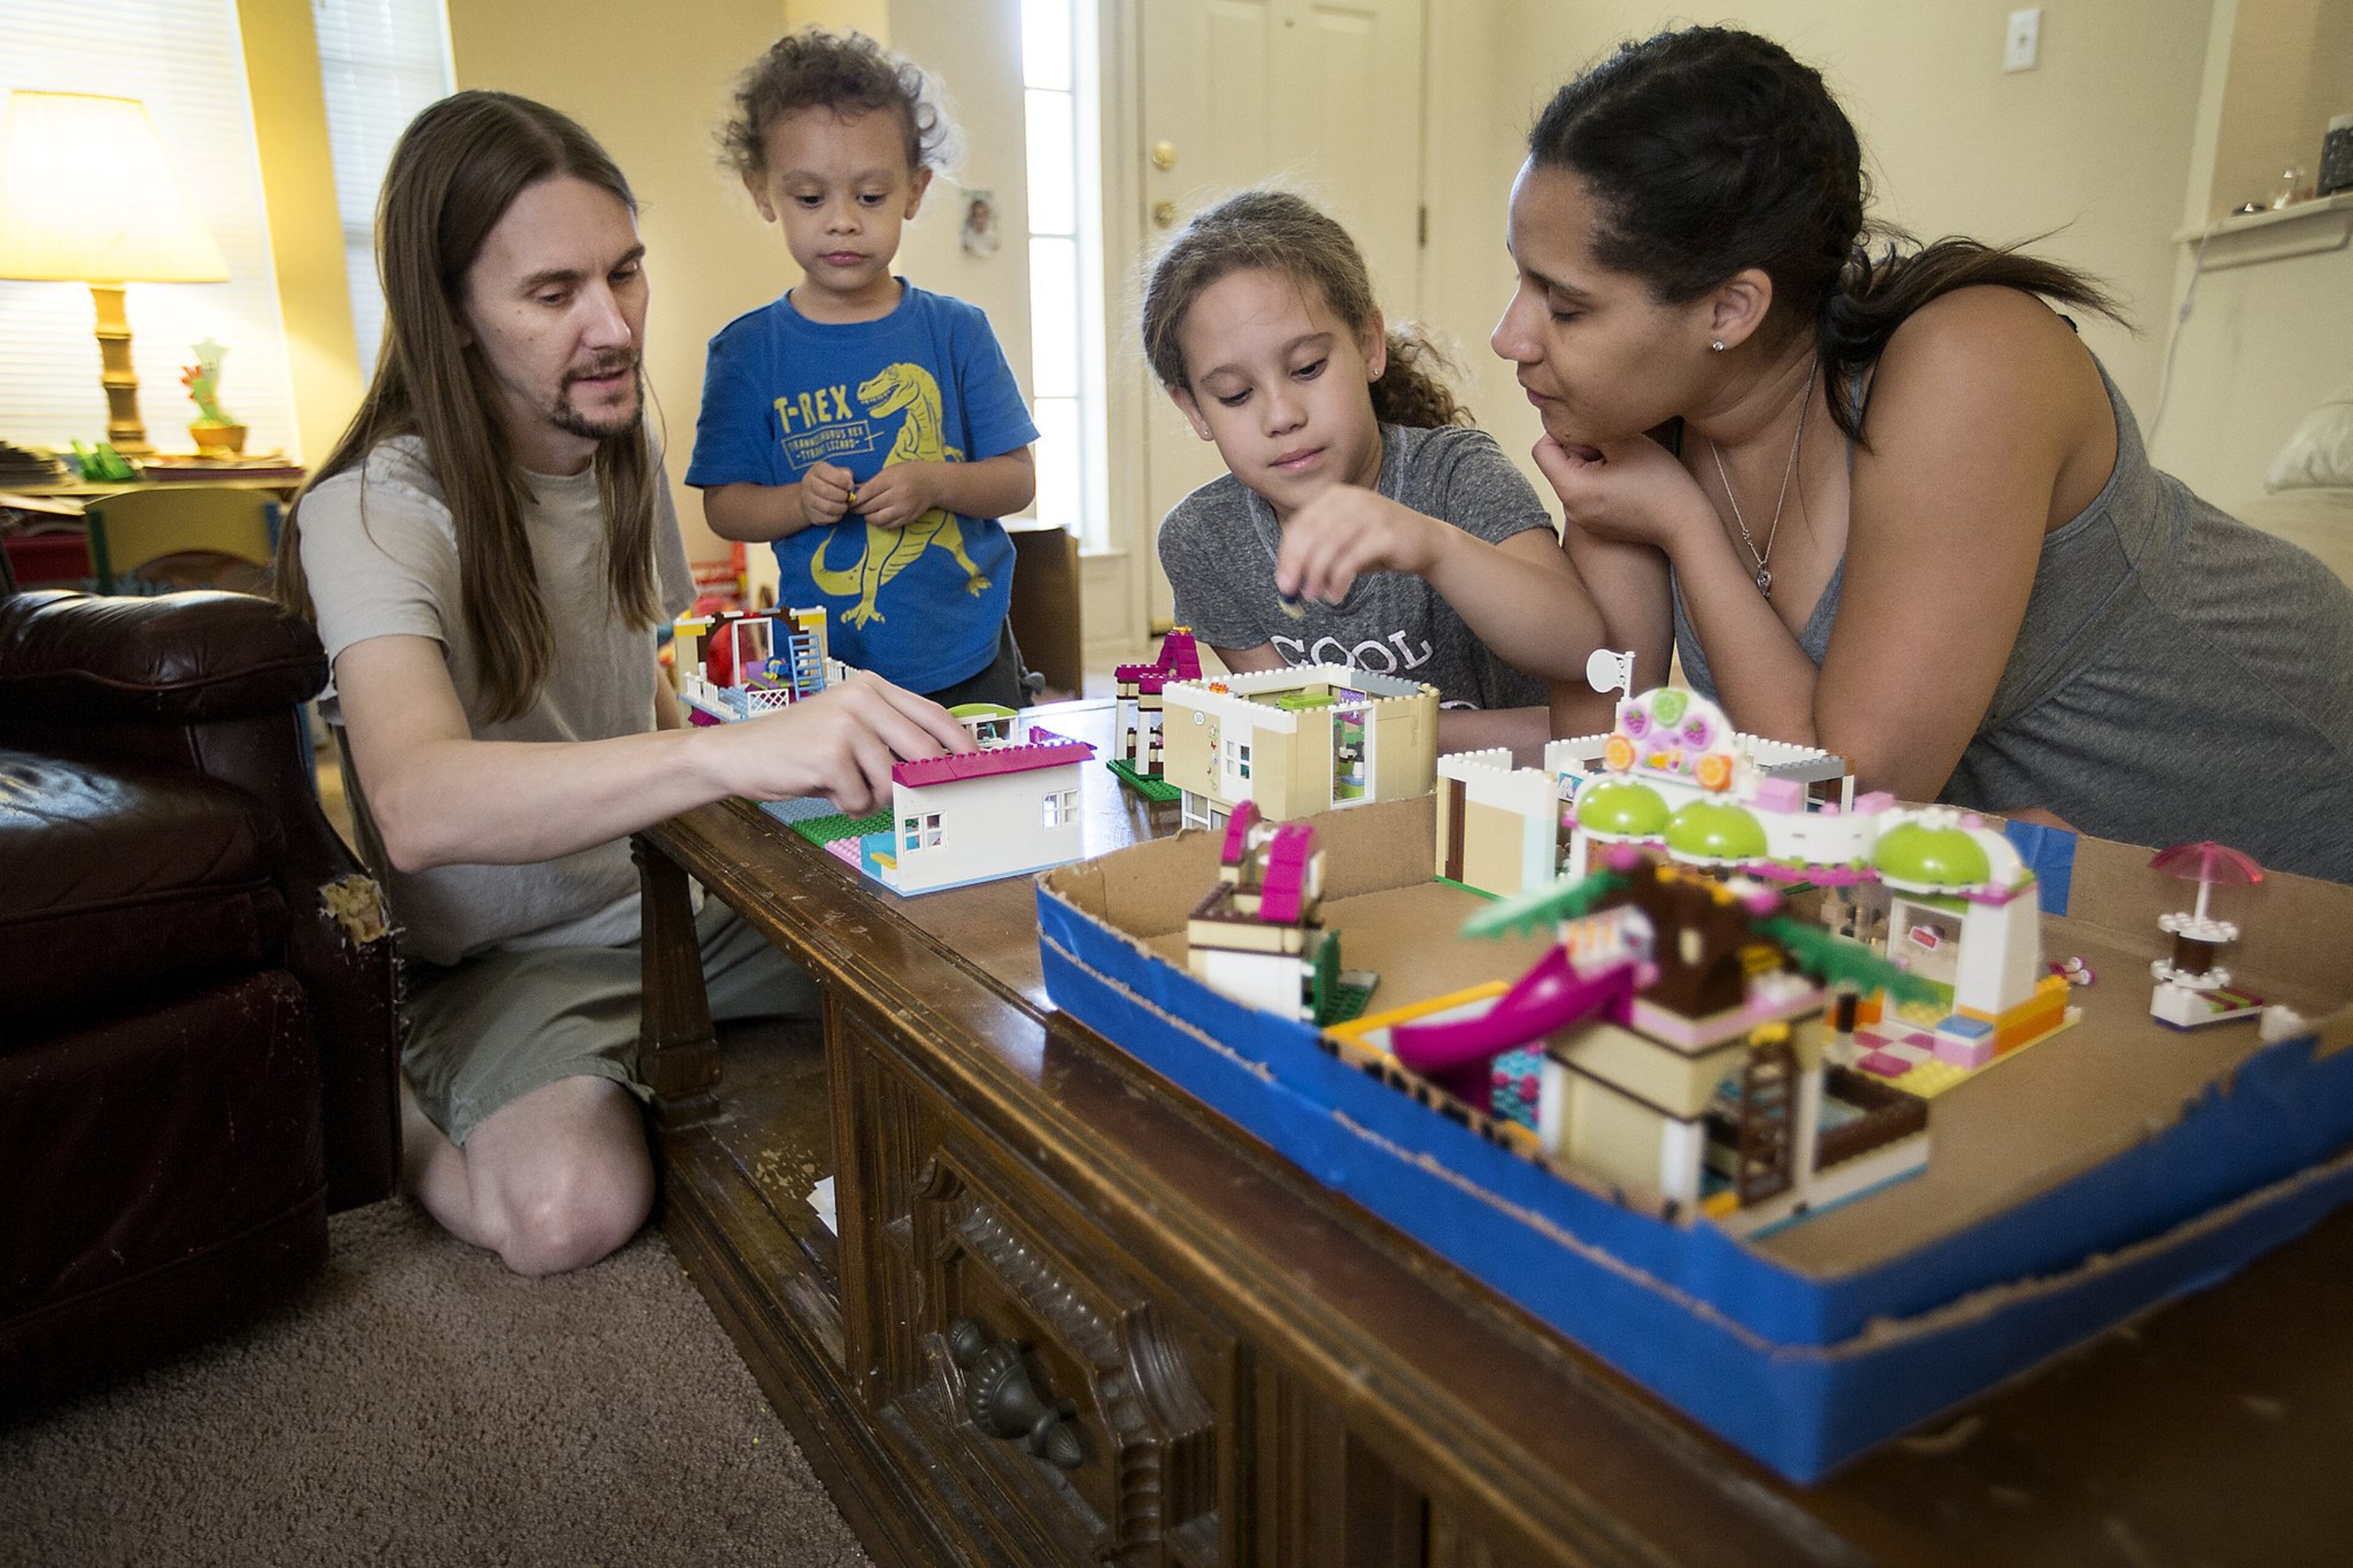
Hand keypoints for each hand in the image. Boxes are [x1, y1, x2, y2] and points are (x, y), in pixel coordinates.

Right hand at [702, 672, 974, 814]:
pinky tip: (824, 789)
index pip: (933, 714)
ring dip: (871, 797)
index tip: (978, 764)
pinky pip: (861, 798)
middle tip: (910, 795)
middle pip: (922, 750)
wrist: (739, 754)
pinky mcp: (831, 754)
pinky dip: (847, 805)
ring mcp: (846, 724)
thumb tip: (941, 765)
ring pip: (891, 782)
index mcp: (870, 686)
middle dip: (919, 781)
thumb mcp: (847, 727)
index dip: (960, 743)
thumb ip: (889, 736)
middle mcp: (861, 697)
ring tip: (842, 786)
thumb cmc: (798, 746)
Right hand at [800, 461, 854, 525]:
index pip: (829, 474)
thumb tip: (850, 484)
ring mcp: (807, 499)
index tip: (850, 486)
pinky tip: (838, 512)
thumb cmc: (830, 482)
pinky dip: (837, 516)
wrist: (812, 496)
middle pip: (826, 491)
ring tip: (844, 505)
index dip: (843, 481)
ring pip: (827, 507)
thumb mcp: (838, 472)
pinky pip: (827, 518)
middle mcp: (808, 482)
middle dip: (842, 495)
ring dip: (841, 508)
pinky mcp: (811, 513)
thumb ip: (846, 474)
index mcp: (816, 469)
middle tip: (847, 497)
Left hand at [851, 461, 940, 529]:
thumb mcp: (891, 471)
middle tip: (854, 508)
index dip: (856, 498)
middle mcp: (898, 495)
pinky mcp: (908, 518)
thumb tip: (855, 492)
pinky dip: (880, 523)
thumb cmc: (910, 473)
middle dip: (859, 508)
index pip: (867, 492)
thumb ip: (873, 482)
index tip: (850, 500)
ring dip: (868, 517)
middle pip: (871, 506)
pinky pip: (888, 525)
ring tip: (866, 513)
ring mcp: (904, 509)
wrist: (933, 483)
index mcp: (892, 479)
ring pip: (878, 519)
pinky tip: (878, 517)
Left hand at [1272, 486, 1443, 604]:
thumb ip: (1317, 554)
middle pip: (1311, 535)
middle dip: (1297, 566)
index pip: (1300, 524)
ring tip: (1315, 596)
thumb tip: (1288, 581)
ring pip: (1329, 548)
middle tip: (1291, 591)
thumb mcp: (1344, 543)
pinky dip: (1338, 581)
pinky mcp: (1384, 533)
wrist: (1427, 541)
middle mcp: (1350, 499)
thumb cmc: (1378, 544)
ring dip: (1317, 577)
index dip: (1287, 554)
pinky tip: (1335, 594)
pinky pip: (1351, 560)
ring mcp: (1369, 513)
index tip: (1282, 580)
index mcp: (1335, 496)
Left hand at [1532, 433, 1711, 553]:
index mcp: (1570, 488)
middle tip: (1616, 448)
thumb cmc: (1660, 481)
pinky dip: (1601, 482)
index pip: (1541, 449)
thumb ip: (1589, 429)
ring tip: (1625, 465)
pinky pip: (1587, 494)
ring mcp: (1582, 520)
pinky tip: (1629, 482)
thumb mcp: (1624, 441)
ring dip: (1593, 464)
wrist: (1685, 524)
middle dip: (1581, 449)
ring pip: (1574, 477)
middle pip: (1558, 464)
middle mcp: (1570, 509)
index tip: (1593, 430)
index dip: (1563, 432)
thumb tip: (1570, 423)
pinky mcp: (1596, 525)